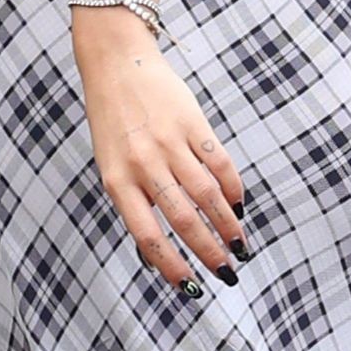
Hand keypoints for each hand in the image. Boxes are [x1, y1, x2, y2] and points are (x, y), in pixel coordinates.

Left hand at [74, 12, 247, 293]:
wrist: (117, 62)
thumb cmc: (113, 121)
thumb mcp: (110, 163)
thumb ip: (132, 201)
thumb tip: (155, 253)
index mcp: (117, 180)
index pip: (148, 235)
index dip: (172, 266)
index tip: (192, 288)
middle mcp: (143, 163)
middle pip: (184, 218)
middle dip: (210, 251)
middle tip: (228, 272)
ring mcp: (169, 141)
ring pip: (207, 194)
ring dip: (227, 224)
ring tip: (240, 244)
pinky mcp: (191, 121)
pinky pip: (218, 161)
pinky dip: (233, 187)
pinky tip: (239, 205)